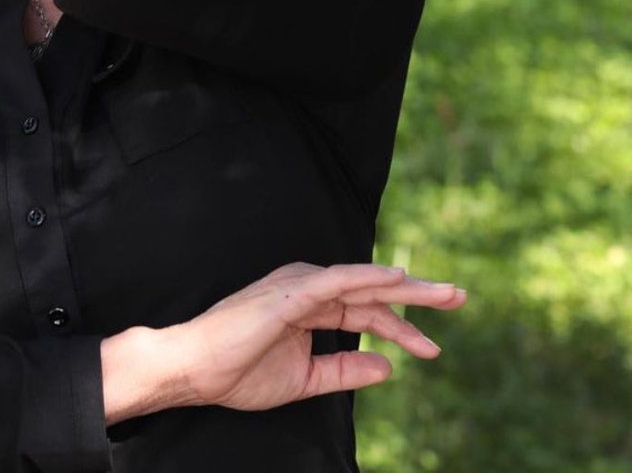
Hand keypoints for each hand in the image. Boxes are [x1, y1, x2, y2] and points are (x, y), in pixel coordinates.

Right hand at [102, 262, 465, 422]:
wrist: (197, 370)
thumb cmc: (239, 372)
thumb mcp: (304, 379)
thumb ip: (344, 371)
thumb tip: (388, 369)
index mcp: (309, 306)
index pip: (364, 312)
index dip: (401, 329)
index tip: (433, 350)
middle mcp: (307, 288)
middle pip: (371, 290)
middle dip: (416, 295)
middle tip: (459, 297)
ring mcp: (298, 285)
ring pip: (361, 281)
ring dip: (403, 286)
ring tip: (443, 294)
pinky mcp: (290, 291)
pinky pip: (336, 280)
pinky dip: (367, 277)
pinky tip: (396, 279)